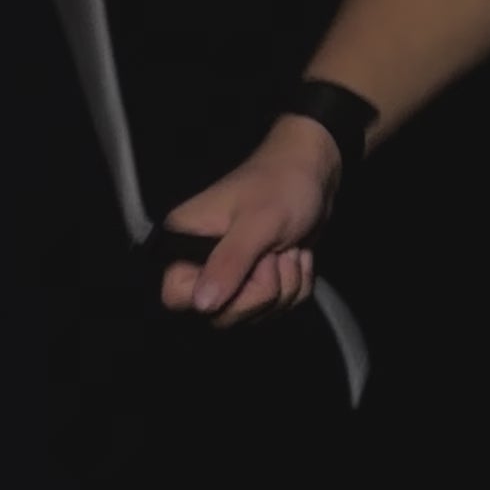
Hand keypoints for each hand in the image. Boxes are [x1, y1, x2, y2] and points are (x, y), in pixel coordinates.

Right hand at [158, 123, 339, 323]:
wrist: (313, 174)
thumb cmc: (281, 185)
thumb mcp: (257, 223)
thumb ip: (229, 262)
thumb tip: (202, 303)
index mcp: (184, 241)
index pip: (176, 297)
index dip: (214, 296)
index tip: (244, 271)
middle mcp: (200, 263)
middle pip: (222, 315)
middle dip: (262, 289)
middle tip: (273, 252)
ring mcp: (230, 276)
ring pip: (255, 314)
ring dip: (285, 284)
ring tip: (285, 247)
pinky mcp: (256, 282)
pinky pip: (278, 309)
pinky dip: (296, 283)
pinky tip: (294, 254)